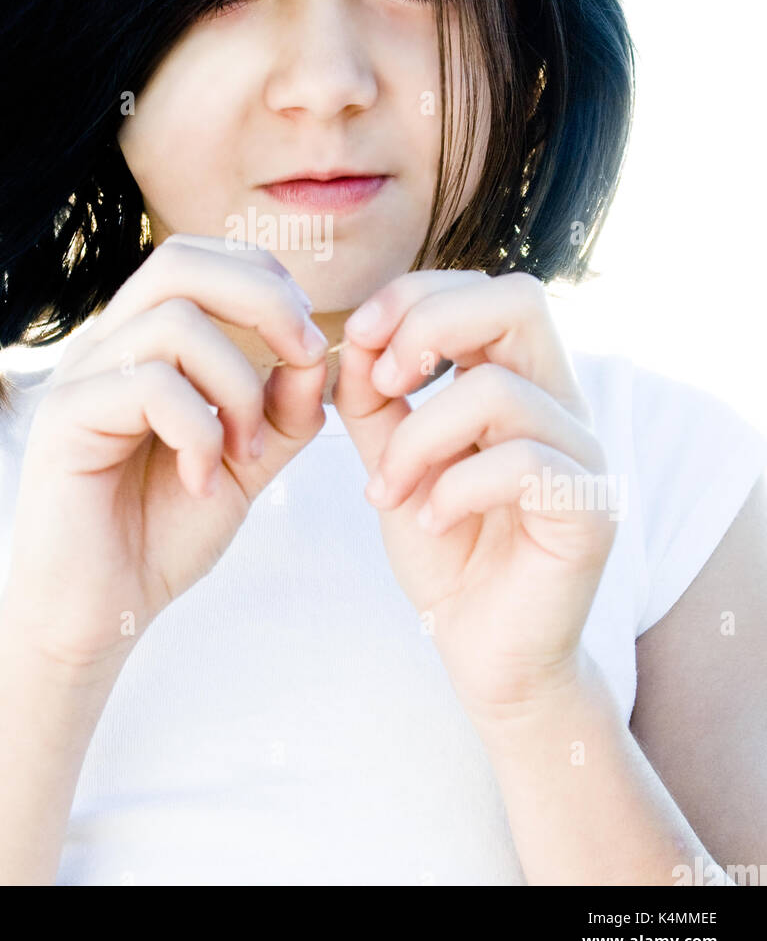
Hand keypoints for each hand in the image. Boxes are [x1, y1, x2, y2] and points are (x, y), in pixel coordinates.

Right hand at [0, 236, 328, 678]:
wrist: (96, 615)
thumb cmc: (161, 533)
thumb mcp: (243, 461)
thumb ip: (282, 409)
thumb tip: (321, 353)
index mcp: (139, 343)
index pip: (197, 260)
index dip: (263, 278)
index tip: (304, 341)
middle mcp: (102, 346)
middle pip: (179, 262)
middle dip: (261, 299)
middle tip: (301, 358)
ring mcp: (77, 378)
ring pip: (173, 325)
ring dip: (236, 387)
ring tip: (244, 453)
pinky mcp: (63, 421)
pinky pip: (149, 386)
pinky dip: (198, 431)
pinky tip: (201, 480)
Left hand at [333, 270, 614, 722]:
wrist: (483, 652)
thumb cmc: (444, 549)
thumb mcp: (393, 459)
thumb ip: (373, 399)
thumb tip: (352, 339)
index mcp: (519, 378)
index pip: (486, 288)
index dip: (415, 295)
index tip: (358, 339)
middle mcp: (561, 403)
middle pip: (520, 300)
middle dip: (430, 325)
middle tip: (381, 385)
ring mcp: (582, 455)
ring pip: (499, 391)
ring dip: (420, 438)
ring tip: (387, 490)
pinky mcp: (589, 511)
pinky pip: (522, 463)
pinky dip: (455, 486)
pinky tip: (429, 519)